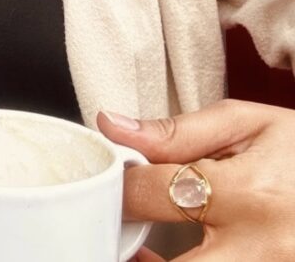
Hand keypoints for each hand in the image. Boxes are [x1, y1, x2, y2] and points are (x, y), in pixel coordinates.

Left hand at [97, 99, 294, 259]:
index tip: (112, 177)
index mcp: (250, 195)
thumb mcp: (253, 125)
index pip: (156, 192)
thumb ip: (180, 132)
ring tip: (138, 246)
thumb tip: (112, 126)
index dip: (120, 183)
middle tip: (115, 227)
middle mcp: (262, 250)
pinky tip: (163, 258)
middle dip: (130, 250)